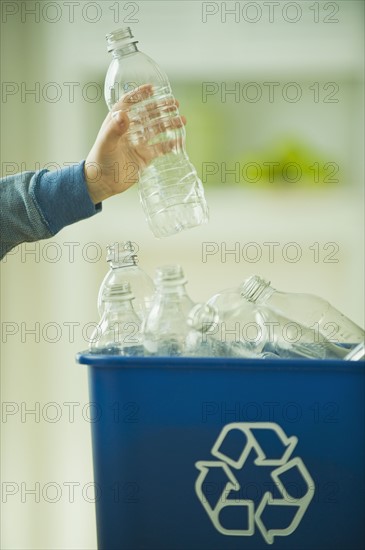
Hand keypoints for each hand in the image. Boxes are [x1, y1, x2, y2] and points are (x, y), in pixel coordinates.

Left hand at [84, 84, 186, 203]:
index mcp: (117, 122)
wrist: (103, 183)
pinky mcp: (145, 156)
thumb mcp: (105, 143)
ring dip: (169, 124)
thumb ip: (114, 129)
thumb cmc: (100, 161)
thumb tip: (123, 114)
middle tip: (175, 103)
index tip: (152, 88)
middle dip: (161, 108)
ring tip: (182, 120)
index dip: (140, 94)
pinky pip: (161, 148)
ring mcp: (139, 143)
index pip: (129, 103)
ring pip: (157, 130)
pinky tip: (180, 140)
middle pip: (148, 114)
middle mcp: (130, 130)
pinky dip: (170, 144)